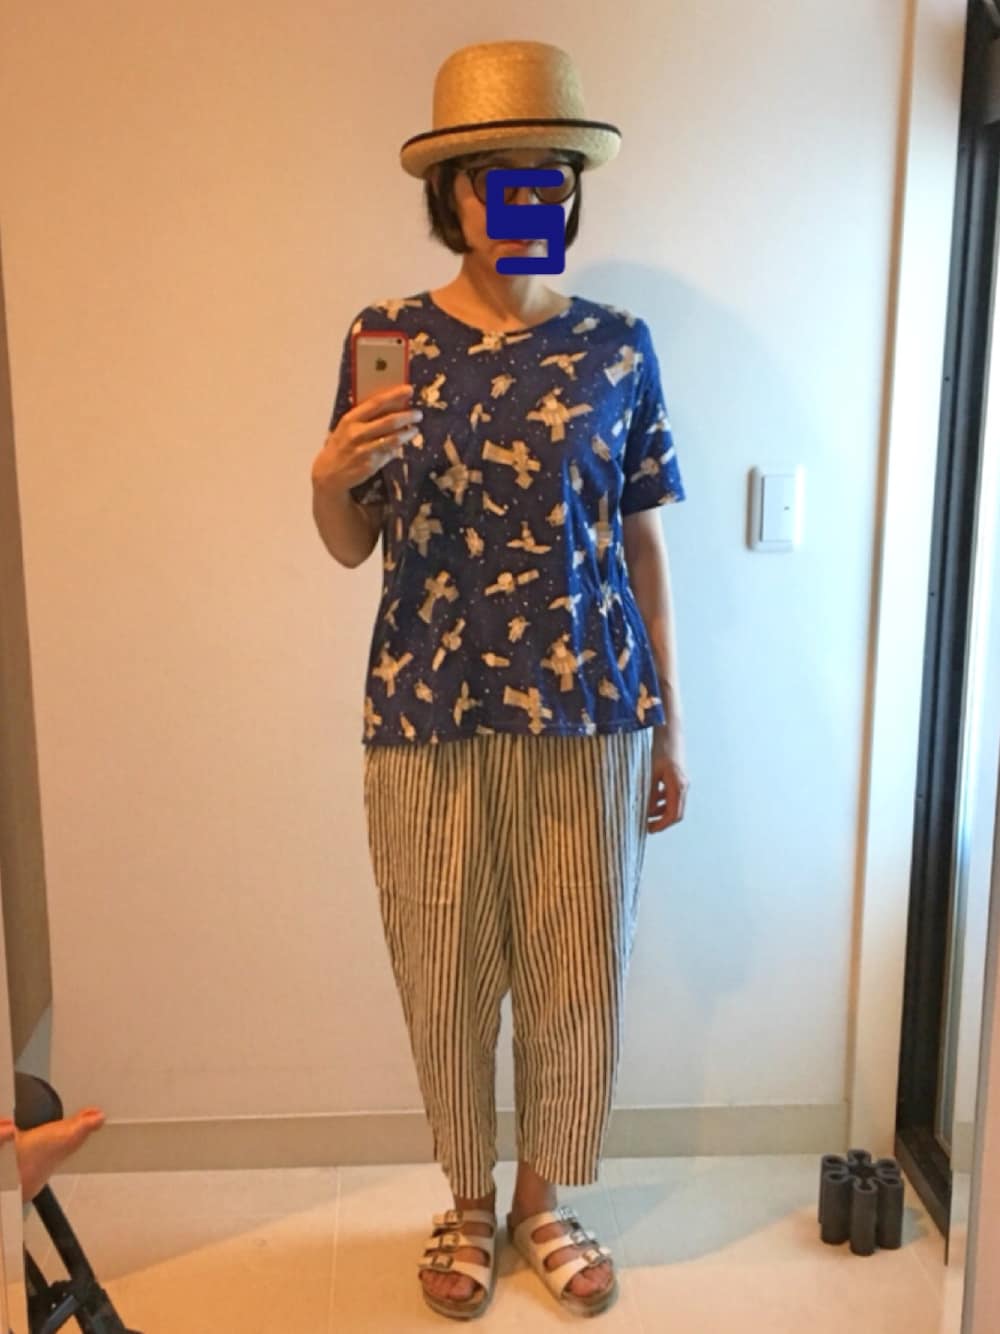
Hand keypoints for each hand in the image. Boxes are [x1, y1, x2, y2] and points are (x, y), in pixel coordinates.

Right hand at [311, 382, 421, 497]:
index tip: (409, 389)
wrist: (329, 472)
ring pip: (393, 439)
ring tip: (415, 429)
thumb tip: (394, 406)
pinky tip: (402, 444)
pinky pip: (390, 453)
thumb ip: (367, 417)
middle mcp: (357, 433)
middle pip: (389, 421)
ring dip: (407, 433)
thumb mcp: (348, 426)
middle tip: (418, 413)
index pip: (376, 403)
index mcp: (351, 419)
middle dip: (407, 416)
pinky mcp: (370, 465)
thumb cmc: (341, 444)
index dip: (394, 395)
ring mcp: (364, 450)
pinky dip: (398, 448)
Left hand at [647, 723, 687, 832]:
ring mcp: (682, 782)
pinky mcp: (678, 777)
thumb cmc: (661, 748)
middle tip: (646, 825)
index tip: (648, 830)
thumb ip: (649, 793)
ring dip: (660, 811)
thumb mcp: (650, 772)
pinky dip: (661, 800)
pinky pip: (671, 795)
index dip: (661, 825)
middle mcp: (683, 786)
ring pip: (673, 804)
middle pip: (675, 812)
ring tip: (645, 813)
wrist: (669, 730)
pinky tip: (649, 797)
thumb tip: (645, 812)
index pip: (673, 814)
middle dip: (661, 821)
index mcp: (678, 786)